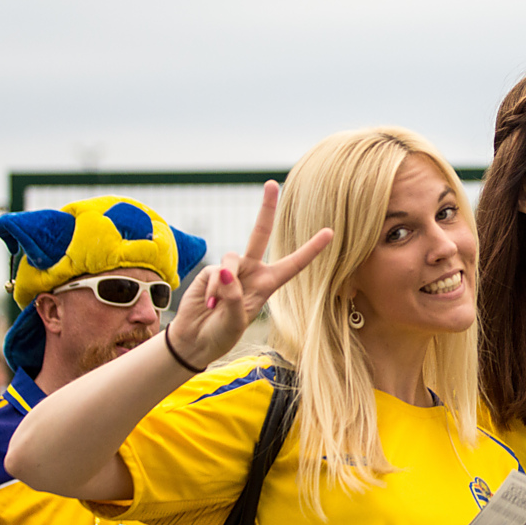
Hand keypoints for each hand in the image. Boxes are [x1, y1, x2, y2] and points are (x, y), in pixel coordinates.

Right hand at [170, 181, 333, 366]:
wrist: (195, 341)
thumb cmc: (221, 335)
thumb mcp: (234, 323)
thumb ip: (233, 299)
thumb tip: (227, 273)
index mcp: (268, 284)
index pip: (294, 264)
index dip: (312, 249)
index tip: (330, 232)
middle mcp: (251, 271)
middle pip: (260, 233)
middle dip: (266, 208)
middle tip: (272, 183)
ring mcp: (231, 269)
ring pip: (233, 257)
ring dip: (226, 282)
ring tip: (218, 305)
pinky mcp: (212, 271)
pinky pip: (217, 272)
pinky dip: (213, 289)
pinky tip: (209, 303)